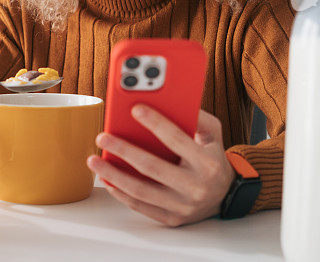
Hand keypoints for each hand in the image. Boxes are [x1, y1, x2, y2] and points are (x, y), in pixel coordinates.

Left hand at [87, 107, 235, 226]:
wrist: (225, 196)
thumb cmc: (212, 158)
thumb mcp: (214, 135)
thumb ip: (197, 117)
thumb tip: (169, 101)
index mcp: (207, 163)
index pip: (177, 140)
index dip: (155, 123)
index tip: (134, 109)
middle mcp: (195, 187)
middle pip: (152, 167)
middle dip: (123, 151)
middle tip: (102, 137)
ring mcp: (182, 206)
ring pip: (141, 191)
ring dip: (113, 175)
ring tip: (94, 160)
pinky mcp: (171, 219)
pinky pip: (140, 206)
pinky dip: (120, 193)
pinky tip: (106, 179)